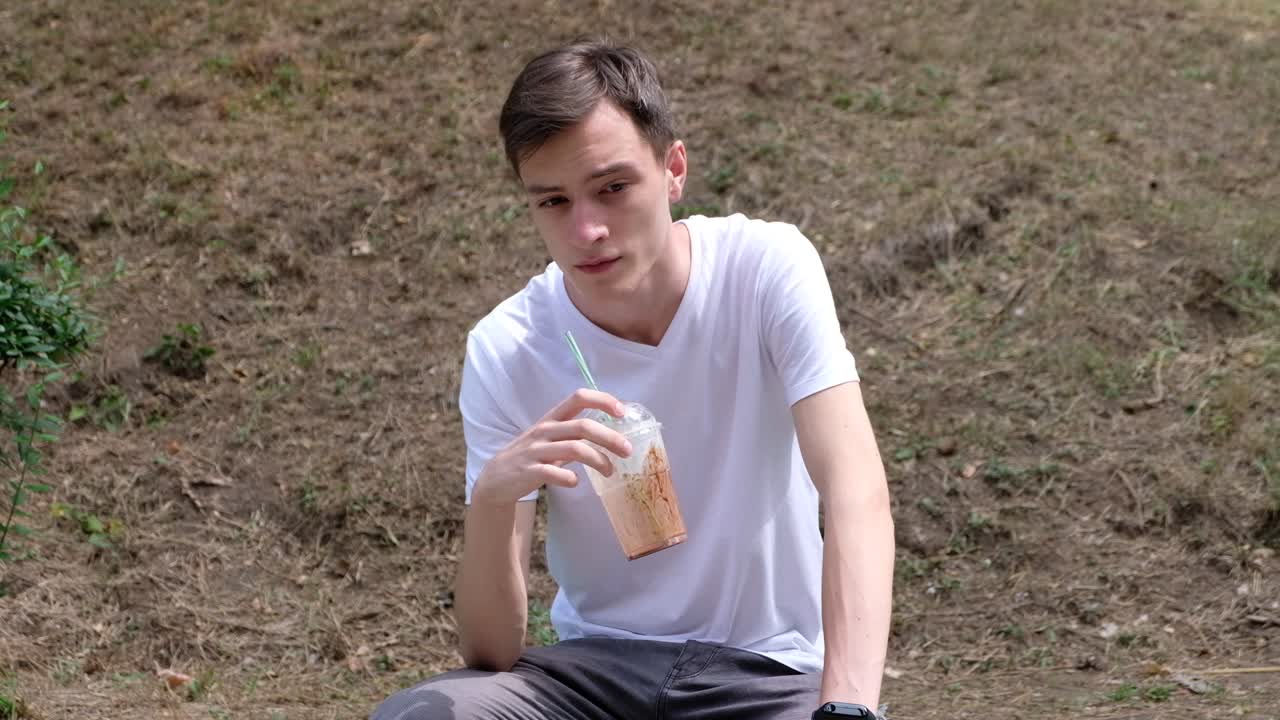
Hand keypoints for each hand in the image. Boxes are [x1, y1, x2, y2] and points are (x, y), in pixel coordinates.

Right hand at [472, 389, 631, 505]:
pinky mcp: (529, 471)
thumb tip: (610, 434)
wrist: (496, 479)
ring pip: (574, 448)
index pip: (578, 397)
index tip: (622, 412)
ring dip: (598, 460)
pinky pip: (553, 472)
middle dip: (609, 437)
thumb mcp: (551, 439)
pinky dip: (568, 477)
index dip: (602, 400)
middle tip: (628, 450)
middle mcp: (545, 430)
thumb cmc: (531, 456)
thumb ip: (575, 435)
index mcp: (552, 418)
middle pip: (583, 426)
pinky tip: (576, 482)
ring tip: (611, 471)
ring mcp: (536, 450)